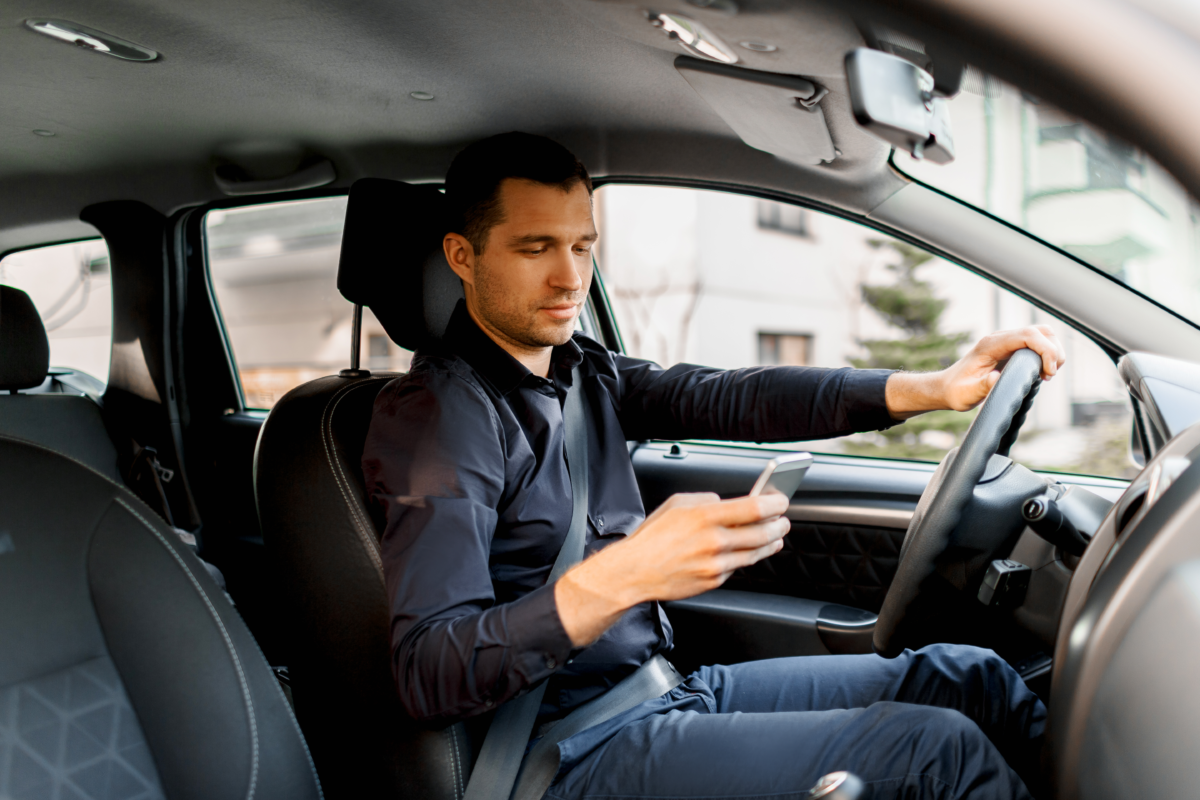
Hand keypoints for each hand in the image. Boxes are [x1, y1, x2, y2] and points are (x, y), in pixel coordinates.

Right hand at [554, 492, 789, 645]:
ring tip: (775, 536)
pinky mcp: (714, 581)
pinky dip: (744, 558)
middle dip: (779, 525)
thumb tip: (729, 503)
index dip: (774, 503)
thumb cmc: (652, 537)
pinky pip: (738, 568)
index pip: (753, 508)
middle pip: (762, 532)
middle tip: (784, 520)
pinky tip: (746, 551)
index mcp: (704, 516)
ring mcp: (715, 564)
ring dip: (770, 543)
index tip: (781, 500)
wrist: (634, 571)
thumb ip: (706, 500)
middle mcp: (713, 541)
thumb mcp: (676, 504)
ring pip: (755, 553)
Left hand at [885, 325, 1065, 417]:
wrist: (946, 388)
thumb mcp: (967, 394)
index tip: (1048, 372)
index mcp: (991, 345)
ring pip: (1042, 335)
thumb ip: (983, 386)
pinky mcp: (1012, 349)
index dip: (1045, 350)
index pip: (1028, 335)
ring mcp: (1007, 342)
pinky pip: (1037, 344)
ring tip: (1047, 375)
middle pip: (1041, 331)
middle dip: (1053, 351)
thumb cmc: (956, 391)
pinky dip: (1046, 356)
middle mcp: (1000, 338)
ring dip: (1052, 352)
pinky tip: (1041, 373)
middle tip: (1049, 375)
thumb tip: (997, 378)